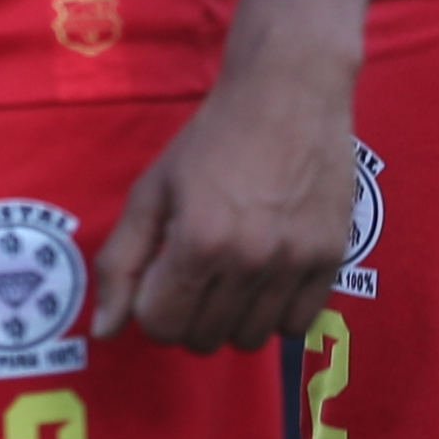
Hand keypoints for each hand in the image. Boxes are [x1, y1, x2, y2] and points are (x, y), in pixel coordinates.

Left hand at [97, 51, 352, 349]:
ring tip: (225, 279)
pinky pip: (297, 326)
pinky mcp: (334, 260)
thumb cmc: (209, 143)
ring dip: (227, 320)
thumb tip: (105, 331)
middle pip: (204, 338)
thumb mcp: (150, 193)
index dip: (148, 310)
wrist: (287, 98)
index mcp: (199, 242)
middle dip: (184, 317)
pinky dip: (272, 315)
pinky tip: (261, 282)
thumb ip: (121, 262)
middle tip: (188, 278)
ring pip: (250, 340)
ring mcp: (297, 263)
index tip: (156, 282)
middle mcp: (251, 260)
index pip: (161, 324)